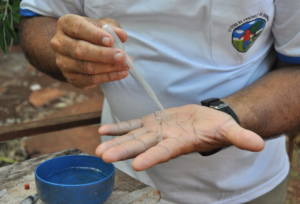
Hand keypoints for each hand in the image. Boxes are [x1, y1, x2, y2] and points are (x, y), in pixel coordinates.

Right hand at [50, 14, 129, 88]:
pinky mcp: (71, 78)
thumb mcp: (102, 25)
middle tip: (122, 56)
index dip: (94, 35)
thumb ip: (111, 28)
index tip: (111, 40)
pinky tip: (121, 73)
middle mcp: (59, 44)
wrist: (77, 49)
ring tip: (126, 65)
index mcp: (65, 24)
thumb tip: (121, 36)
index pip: (78, 28)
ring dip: (109, 68)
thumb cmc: (92, 34)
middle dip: (103, 55)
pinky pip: (90, 80)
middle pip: (80, 51)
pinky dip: (108, 77)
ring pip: (86, 67)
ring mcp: (63, 63)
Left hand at [96, 105, 263, 170]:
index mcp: (180, 144)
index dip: (152, 157)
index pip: (165, 152)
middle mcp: (164, 140)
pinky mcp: (150, 122)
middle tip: (103, 157)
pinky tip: (103, 130)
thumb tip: (260, 144)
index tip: (137, 165)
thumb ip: (239, 137)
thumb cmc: (216, 127)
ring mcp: (155, 131)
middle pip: (142, 146)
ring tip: (98, 147)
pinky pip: (131, 124)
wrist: (203, 120)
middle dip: (123, 152)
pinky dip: (118, 127)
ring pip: (132, 136)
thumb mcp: (228, 130)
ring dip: (115, 141)